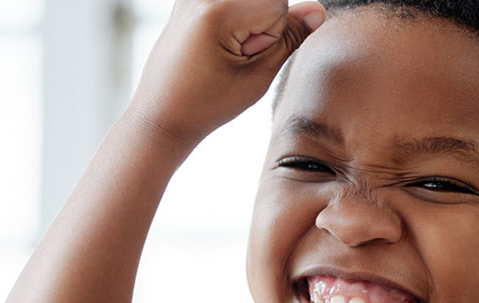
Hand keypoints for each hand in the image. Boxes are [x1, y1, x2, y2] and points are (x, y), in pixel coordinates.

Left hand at [129, 0, 325, 144]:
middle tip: (231, 55)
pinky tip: (214, 43)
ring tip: (222, 50)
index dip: (271, 35)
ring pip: (251, 0)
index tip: (244, 57)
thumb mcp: (257, 78)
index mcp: (217, 11)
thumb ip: (290, 38)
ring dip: (247, 21)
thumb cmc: (205, 104)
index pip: (278, 4)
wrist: (160, 115)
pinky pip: (233, 4)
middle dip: (261, 22)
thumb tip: (318, 10)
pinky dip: (234, 19)